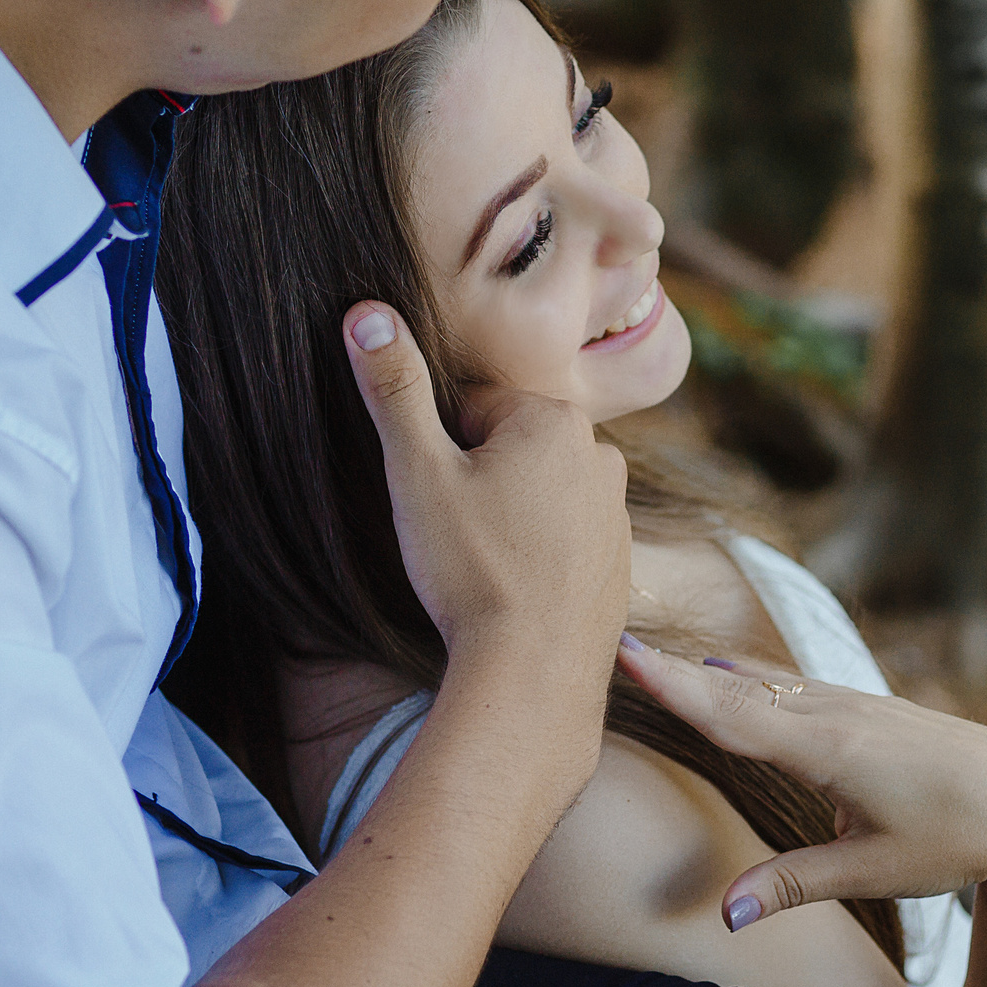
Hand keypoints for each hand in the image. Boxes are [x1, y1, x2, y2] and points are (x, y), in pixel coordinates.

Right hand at [343, 302, 631, 674]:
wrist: (534, 673)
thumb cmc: (473, 571)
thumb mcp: (417, 474)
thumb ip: (394, 390)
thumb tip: (365, 313)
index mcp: (553, 419)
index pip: (472, 409)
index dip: (438, 453)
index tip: (436, 501)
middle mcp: (599, 455)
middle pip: (509, 447)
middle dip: (476, 481)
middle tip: (456, 538)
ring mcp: (618, 512)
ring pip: (538, 494)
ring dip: (508, 517)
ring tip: (484, 567)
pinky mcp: (621, 563)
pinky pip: (564, 538)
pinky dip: (538, 555)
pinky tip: (513, 590)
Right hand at [613, 642, 986, 928]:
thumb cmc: (957, 842)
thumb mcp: (874, 871)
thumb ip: (794, 885)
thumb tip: (725, 914)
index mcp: (831, 752)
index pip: (733, 716)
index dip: (675, 687)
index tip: (626, 652)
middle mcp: (837, 716)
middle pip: (737, 689)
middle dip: (674, 670)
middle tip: (613, 640)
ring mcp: (854, 705)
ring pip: (765, 681)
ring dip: (706, 670)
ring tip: (648, 653)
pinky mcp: (868, 709)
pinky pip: (793, 684)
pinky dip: (749, 677)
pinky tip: (726, 669)